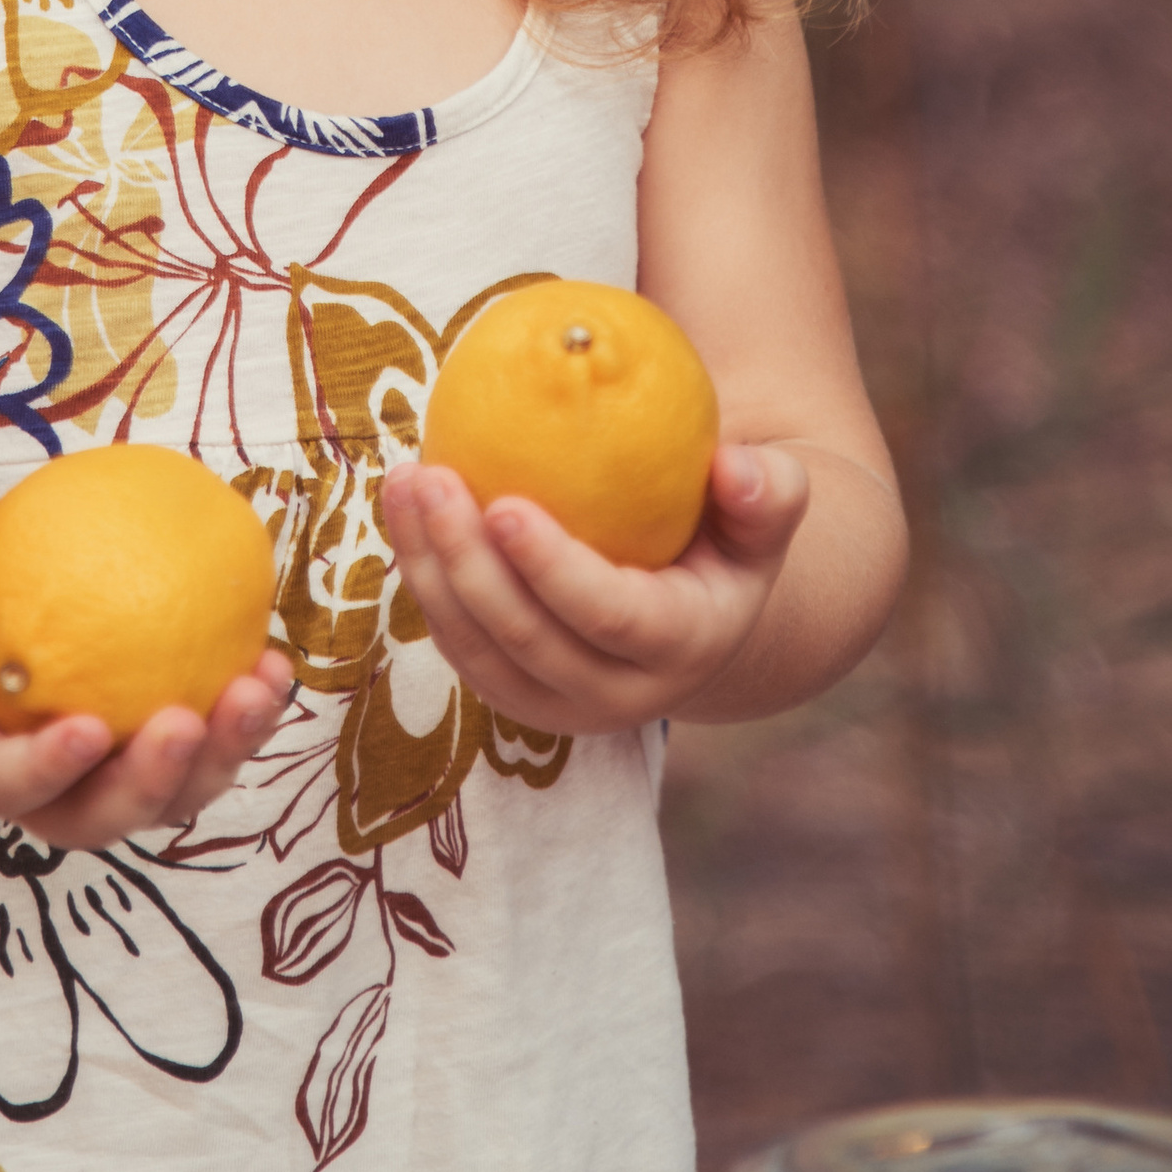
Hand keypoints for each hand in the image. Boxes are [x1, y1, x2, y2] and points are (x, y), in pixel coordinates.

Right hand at [0, 525, 293, 851]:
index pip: (6, 786)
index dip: (47, 771)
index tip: (89, 728)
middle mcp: (46, 789)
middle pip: (100, 816)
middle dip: (150, 783)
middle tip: (186, 721)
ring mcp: (107, 772)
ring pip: (170, 793)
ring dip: (221, 754)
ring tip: (257, 689)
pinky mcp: (153, 741)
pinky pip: (206, 741)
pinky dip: (244, 712)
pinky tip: (272, 659)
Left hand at [380, 442, 808, 736]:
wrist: (701, 609)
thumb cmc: (731, 535)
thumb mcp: (766, 511)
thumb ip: (768, 489)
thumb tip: (734, 465)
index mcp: (682, 648)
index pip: (610, 618)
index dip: (554, 570)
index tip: (505, 504)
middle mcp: (619, 696)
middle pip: (527, 640)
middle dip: (468, 562)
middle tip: (432, 475)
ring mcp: (560, 705)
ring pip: (477, 649)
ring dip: (429, 568)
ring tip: (405, 481)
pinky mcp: (515, 693)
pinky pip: (458, 644)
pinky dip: (424, 579)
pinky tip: (404, 508)